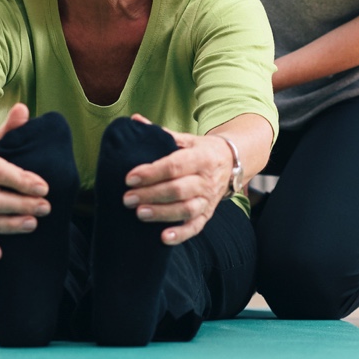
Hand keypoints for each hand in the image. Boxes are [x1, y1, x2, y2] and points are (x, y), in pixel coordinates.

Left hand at [120, 114, 233, 244]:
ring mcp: (208, 198)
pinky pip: (196, 227)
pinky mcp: (208, 213)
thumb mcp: (186, 138)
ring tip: (139, 214)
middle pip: (178, 190)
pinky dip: (181, 234)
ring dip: (162, 213)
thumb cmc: (201, 150)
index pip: (174, 166)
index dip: (151, 173)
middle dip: (151, 194)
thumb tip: (134, 121)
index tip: (129, 178)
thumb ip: (160, 133)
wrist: (231, 162)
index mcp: (200, 157)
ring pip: (186, 209)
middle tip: (127, 198)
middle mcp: (206, 179)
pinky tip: (163, 238)